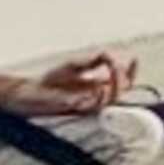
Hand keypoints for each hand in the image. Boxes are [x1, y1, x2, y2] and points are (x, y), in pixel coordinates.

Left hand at [0, 53, 137, 119]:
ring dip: (115, 88)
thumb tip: (112, 55)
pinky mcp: (77, 109)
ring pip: (111, 100)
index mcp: (98, 85)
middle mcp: (96, 95)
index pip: (123, 81)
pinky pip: (94, 107)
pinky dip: (100, 97)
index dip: (132, 71)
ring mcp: (87, 103)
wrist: (30, 91)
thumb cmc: (50, 79)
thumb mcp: (75, 64)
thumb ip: (94, 60)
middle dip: (124, 77)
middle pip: (121, 90)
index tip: (134, 58)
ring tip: (112, 73)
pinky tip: (99, 88)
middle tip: (117, 65)